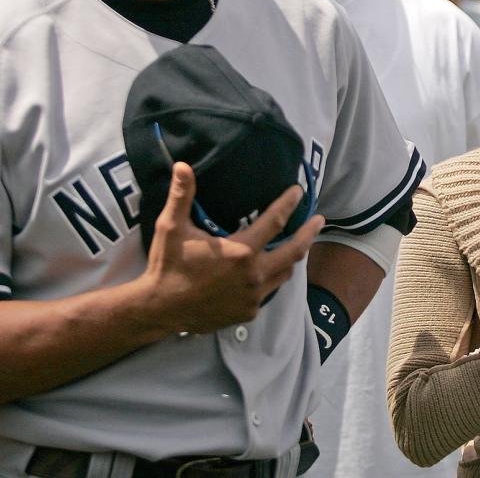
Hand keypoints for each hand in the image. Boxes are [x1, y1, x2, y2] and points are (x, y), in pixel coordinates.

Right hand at [140, 163, 323, 333]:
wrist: (160, 310)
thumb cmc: (167, 266)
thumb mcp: (171, 229)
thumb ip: (181, 197)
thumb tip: (183, 165)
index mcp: (240, 251)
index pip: (275, 221)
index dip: (288, 203)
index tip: (299, 191)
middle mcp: (253, 274)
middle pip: (294, 251)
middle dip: (309, 233)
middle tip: (319, 220)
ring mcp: (253, 296)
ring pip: (284, 273)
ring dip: (293, 257)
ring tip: (299, 243)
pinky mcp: (248, 312)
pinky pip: (269, 291)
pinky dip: (273, 278)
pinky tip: (270, 270)